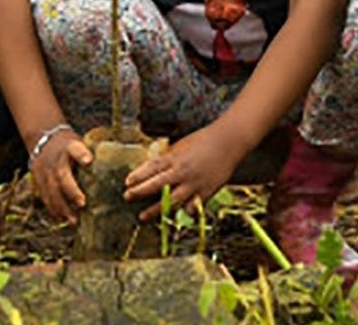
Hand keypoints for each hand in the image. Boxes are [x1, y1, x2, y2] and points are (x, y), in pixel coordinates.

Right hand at [31, 126, 92, 223]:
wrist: (43, 140)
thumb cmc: (70, 146)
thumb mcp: (80, 142)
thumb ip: (93, 153)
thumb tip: (118, 167)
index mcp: (69, 147)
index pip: (75, 149)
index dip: (81, 155)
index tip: (89, 161)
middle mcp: (57, 160)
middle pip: (62, 175)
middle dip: (72, 190)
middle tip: (83, 204)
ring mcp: (45, 171)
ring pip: (52, 190)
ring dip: (63, 206)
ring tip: (74, 220)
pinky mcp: (39, 181)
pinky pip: (45, 196)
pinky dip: (53, 209)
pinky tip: (63, 219)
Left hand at [124, 124, 241, 220]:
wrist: (230, 141)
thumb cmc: (205, 140)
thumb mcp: (182, 144)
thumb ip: (168, 157)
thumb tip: (153, 167)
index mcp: (176, 157)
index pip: (152, 167)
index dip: (138, 175)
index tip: (127, 182)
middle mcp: (183, 171)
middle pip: (157, 184)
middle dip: (140, 192)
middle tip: (127, 197)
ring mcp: (195, 183)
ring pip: (171, 200)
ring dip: (155, 209)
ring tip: (143, 216)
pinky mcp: (207, 191)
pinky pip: (192, 206)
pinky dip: (182, 212)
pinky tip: (174, 217)